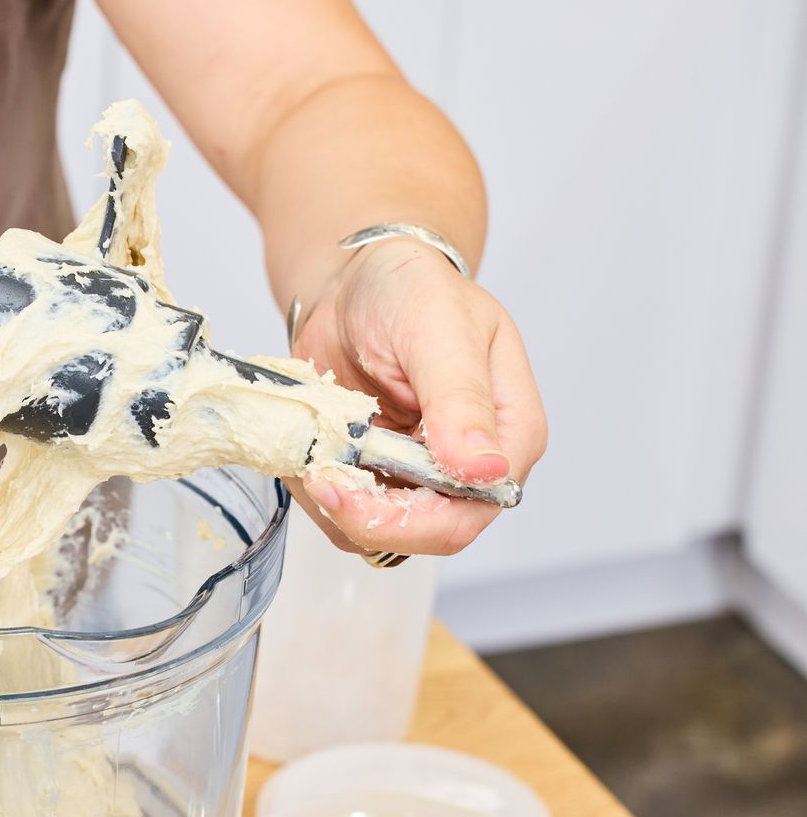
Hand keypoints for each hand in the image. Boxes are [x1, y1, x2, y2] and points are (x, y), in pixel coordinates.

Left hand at [288, 237, 546, 555]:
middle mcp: (470, 466)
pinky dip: (315, 490)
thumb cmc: (411, 289)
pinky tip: (306, 449)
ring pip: (379, 533)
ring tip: (309, 448)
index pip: (476, 505)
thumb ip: (460, 397)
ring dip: (332, 502)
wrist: (356, 283)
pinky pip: (343, 514)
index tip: (352, 489)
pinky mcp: (376, 479)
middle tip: (318, 476)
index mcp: (509, 432)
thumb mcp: (439, 328)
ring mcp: (420, 477)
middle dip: (366, 516)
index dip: (415, 518)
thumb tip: (483, 467)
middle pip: (429, 533)